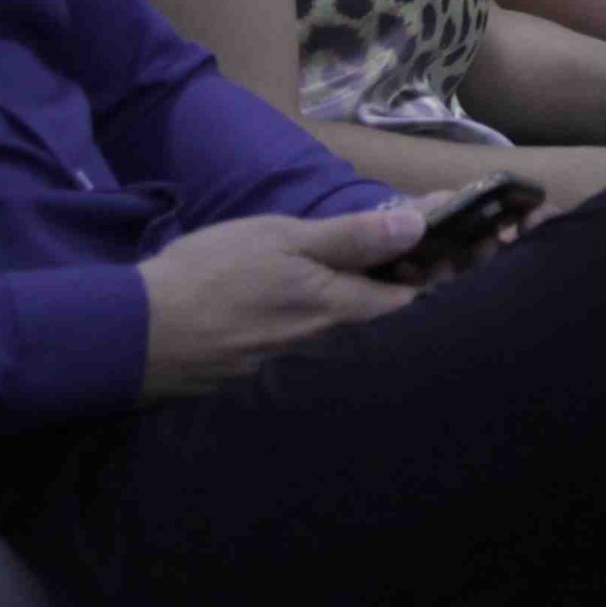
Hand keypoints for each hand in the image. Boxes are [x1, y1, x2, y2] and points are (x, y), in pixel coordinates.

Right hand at [135, 204, 425, 397]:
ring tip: (397, 270)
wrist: (143, 335)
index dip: (451, 271)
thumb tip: (417, 223)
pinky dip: (356, 327)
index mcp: (342, 311)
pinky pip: (339, 356)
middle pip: (402, 324)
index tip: (462, 243)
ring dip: (393, 306)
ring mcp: (312, 372)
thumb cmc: (211, 276)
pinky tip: (345, 304)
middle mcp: (338, 351)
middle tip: (436, 251)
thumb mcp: (281, 238)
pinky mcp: (285, 383)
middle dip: (429, 287)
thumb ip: (351, 236)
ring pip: (372, 340)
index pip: (424, 300)